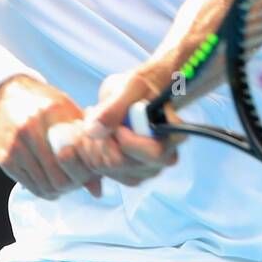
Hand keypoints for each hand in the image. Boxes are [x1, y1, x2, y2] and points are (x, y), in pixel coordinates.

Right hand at [0, 76, 102, 200]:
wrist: (8, 96)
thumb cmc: (45, 105)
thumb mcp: (69, 113)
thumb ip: (86, 144)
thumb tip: (97, 190)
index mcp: (52, 112)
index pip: (74, 156)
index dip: (85, 172)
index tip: (89, 172)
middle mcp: (30, 128)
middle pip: (59, 177)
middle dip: (72, 185)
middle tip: (77, 182)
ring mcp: (14, 144)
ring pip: (44, 185)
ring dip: (58, 190)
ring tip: (64, 184)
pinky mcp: (3, 157)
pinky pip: (29, 185)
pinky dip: (42, 190)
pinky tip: (49, 184)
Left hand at [72, 69, 183, 187]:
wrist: (136, 95)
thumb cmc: (140, 87)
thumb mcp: (129, 86)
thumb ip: (114, 107)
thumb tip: (94, 131)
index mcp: (172, 137)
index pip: (152, 153)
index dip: (127, 140)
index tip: (118, 124)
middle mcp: (163, 159)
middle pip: (121, 163)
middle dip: (103, 137)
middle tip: (97, 113)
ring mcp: (144, 170)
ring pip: (105, 167)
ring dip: (93, 141)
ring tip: (97, 119)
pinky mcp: (126, 174)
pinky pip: (98, 170)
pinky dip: (89, 150)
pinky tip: (95, 133)